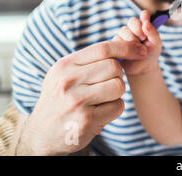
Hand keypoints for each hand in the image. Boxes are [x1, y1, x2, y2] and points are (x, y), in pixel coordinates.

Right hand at [21, 40, 147, 154]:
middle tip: (107, 84)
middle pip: (114, 67)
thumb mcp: (65, 75)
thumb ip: (90, 61)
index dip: (126, 47)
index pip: (103, 49)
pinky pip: (118, 106)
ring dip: (117, 92)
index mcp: (64, 66)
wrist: (42, 134)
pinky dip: (115, 108)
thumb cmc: (61, 99)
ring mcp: (77, 101)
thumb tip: (126, 46)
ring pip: (118, 86)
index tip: (140, 50)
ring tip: (103, 98)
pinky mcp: (87, 120)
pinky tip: (101, 112)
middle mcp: (68, 81)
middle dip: (118, 74)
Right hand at [113, 10, 161, 75]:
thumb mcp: (156, 44)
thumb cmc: (150, 54)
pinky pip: (117, 40)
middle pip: (132, 21)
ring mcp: (123, 35)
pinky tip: (129, 54)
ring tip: (137, 51)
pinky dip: (124, 47)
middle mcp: (133, 28)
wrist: (142, 68)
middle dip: (138, 30)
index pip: (144, 15)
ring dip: (132, 41)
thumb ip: (153, 32)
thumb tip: (146, 22)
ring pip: (124, 31)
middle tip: (143, 40)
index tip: (146, 26)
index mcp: (144, 25)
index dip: (145, 18)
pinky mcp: (115, 43)